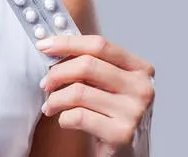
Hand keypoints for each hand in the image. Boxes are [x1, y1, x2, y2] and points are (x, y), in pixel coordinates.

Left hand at [37, 35, 154, 155]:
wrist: (127, 152)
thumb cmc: (112, 113)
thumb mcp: (109, 84)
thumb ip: (90, 64)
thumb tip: (52, 47)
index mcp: (140, 69)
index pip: (100, 45)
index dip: (68, 43)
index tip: (44, 46)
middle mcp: (143, 88)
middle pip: (87, 65)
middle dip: (57, 73)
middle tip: (44, 83)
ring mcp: (134, 111)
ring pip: (79, 91)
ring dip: (55, 99)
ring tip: (50, 105)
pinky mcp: (122, 134)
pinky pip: (78, 116)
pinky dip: (63, 117)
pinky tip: (64, 120)